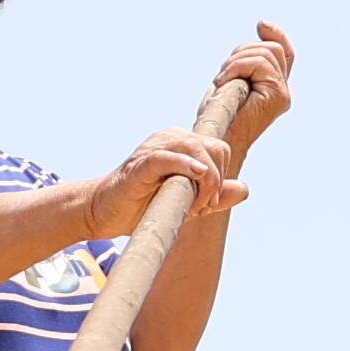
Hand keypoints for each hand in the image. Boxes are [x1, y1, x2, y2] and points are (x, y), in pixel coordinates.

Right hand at [93, 26, 293, 228]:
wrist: (104, 213)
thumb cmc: (141, 205)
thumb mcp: (186, 201)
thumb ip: (215, 195)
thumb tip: (244, 189)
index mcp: (182, 143)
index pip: (220, 150)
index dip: (221, 178)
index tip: (206, 205)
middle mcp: (170, 138)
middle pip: (214, 148)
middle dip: (215, 181)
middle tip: (200, 207)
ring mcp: (155, 147)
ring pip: (196, 149)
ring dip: (205, 180)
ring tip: (194, 205)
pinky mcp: (140, 163)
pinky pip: (168, 156)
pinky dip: (184, 165)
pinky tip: (193, 176)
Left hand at [209, 20, 296, 145]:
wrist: (215, 142)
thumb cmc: (216, 117)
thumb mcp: (230, 82)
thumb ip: (244, 63)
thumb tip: (259, 32)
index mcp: (273, 87)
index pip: (283, 53)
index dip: (276, 35)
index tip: (261, 24)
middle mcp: (282, 91)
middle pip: (272, 48)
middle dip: (243, 51)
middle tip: (223, 74)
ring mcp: (282, 93)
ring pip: (266, 53)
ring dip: (236, 61)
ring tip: (222, 82)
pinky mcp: (278, 95)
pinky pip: (259, 63)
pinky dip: (236, 67)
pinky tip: (224, 83)